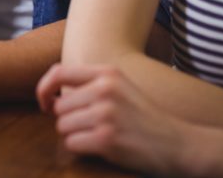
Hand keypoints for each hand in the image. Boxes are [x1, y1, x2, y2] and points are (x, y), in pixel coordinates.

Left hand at [37, 63, 187, 174]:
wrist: (178, 144)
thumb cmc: (145, 118)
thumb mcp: (121, 88)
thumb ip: (90, 85)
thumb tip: (51, 94)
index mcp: (108, 73)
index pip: (59, 72)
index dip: (44, 88)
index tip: (44, 104)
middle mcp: (105, 89)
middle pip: (59, 107)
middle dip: (68, 121)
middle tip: (91, 128)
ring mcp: (106, 113)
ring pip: (63, 126)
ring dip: (75, 136)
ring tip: (99, 136)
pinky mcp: (107, 138)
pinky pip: (72, 144)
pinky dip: (81, 149)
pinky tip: (101, 147)